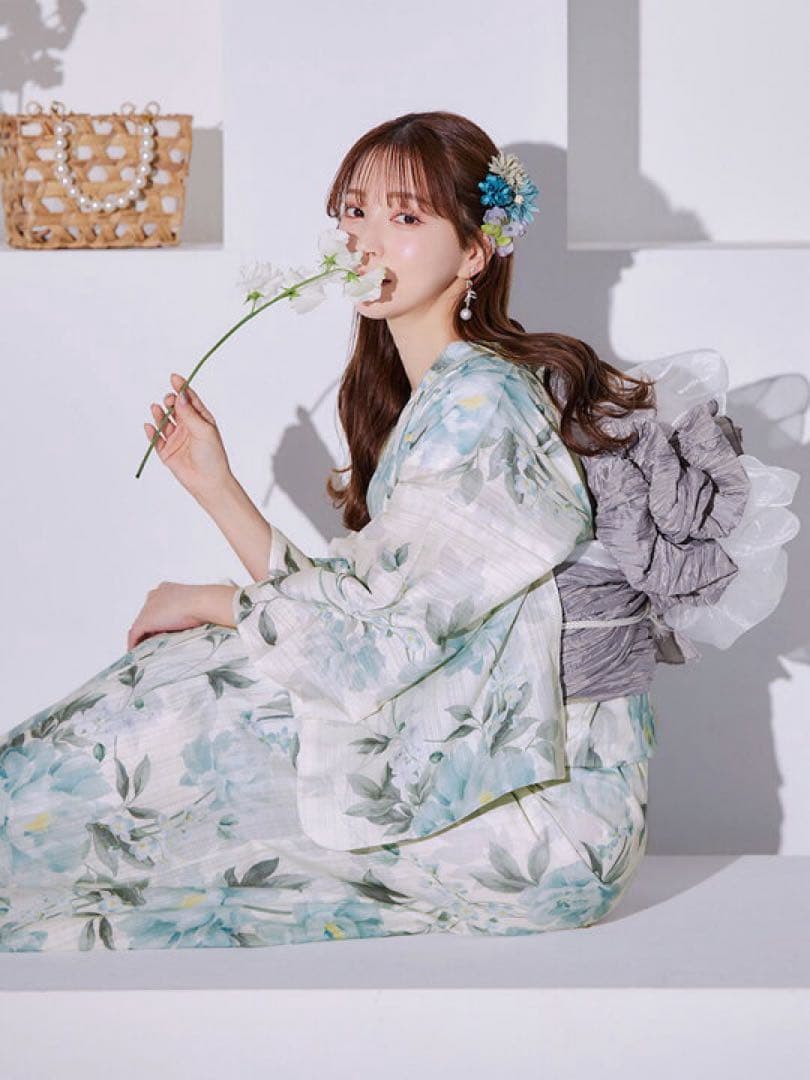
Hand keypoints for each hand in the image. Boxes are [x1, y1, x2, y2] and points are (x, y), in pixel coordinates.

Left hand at [126, 581, 206, 650]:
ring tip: (145, 649)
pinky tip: (137, 653)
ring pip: (141, 624)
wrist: (202, 603)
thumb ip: (188, 612)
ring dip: (142, 636)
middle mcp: (155, 595)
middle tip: (154, 642)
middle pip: (148, 614)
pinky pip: (135, 634)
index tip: (163, 630)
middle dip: (150, 628)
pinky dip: (134, 643)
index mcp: (167, 589)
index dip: (159, 618)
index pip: (158, 605)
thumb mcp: (196, 606)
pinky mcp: (144, 620)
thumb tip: (193, 623)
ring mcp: (148, 608)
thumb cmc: (206, 604)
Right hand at [144, 373, 232, 499]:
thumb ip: (190, 414)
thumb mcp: (203, 431)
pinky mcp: (167, 452)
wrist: (208, 482)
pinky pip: (155, 439)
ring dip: (159, 414)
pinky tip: (149, 426)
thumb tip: (180, 395)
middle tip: (168, 400)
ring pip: (164, 422)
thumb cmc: (212, 456)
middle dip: (170, 401)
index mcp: (201, 420)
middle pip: (174, 408)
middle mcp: (188, 427)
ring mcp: (176, 439)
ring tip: (156, 409)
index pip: (189, 400)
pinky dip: (151, 432)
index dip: (181, 388)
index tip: (174, 378)